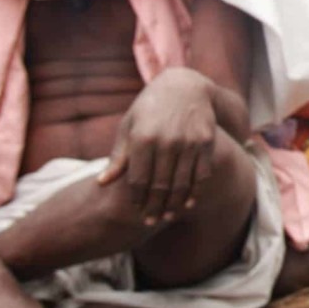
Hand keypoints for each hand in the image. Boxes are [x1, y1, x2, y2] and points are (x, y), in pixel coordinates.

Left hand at [99, 67, 218, 224]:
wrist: (185, 86)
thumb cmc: (149, 109)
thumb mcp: (129, 127)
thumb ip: (119, 157)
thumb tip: (102, 184)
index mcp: (142, 138)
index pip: (138, 180)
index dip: (136, 200)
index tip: (136, 212)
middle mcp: (166, 141)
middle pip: (159, 186)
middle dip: (154, 207)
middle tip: (150, 221)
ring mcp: (189, 141)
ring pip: (181, 183)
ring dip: (174, 204)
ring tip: (168, 216)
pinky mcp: (206, 142)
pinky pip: (201, 174)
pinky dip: (195, 192)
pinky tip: (188, 203)